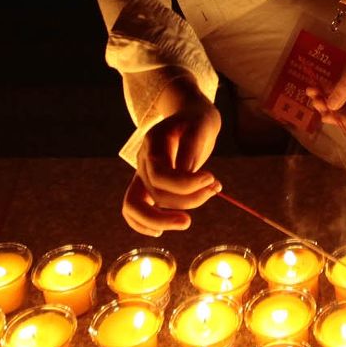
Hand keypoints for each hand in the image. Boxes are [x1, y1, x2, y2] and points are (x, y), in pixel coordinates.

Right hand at [124, 98, 222, 235]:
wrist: (188, 115)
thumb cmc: (196, 121)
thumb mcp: (200, 128)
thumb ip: (191, 153)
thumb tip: (190, 183)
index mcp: (153, 142)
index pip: (160, 174)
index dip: (185, 184)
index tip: (212, 179)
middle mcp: (143, 160)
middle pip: (152, 193)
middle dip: (182, 203)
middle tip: (209, 197)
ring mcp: (142, 173)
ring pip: (140, 206)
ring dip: (169, 217)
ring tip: (195, 211)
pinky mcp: (147, 185)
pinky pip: (132, 210)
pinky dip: (143, 225)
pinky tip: (162, 230)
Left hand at [320, 15, 345, 128]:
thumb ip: (344, 89)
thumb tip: (330, 107)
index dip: (344, 121)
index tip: (327, 116)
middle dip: (330, 109)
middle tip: (315, 103)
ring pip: (339, 98)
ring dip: (324, 98)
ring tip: (310, 92)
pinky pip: (335, 86)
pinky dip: (325, 87)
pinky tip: (313, 85)